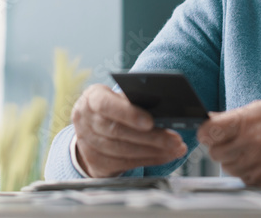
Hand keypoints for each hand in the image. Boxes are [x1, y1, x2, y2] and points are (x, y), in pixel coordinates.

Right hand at [71, 84, 187, 177]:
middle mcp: (85, 120)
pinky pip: (125, 163)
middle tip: (175, 139)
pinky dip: (149, 160)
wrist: (92, 127)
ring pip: (123, 150)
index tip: (150, 121)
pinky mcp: (95, 162)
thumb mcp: (119, 98)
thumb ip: (134, 101)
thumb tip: (165, 110)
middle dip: (150, 137)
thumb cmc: (114, 107)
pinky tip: (165, 156)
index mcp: (92, 98)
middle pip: (118, 132)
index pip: (106, 105)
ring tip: (175, 148)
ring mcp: (87, 143)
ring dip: (153, 151)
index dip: (128, 114)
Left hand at [196, 98, 260, 185]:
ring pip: (227, 166)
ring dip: (232, 158)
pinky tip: (259, 158)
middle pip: (215, 152)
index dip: (205, 131)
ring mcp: (259, 165)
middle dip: (219, 145)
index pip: (210, 131)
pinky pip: (242, 177)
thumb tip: (210, 120)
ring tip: (250, 146)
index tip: (206, 131)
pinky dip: (245, 169)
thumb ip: (235, 116)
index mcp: (250, 122)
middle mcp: (253, 145)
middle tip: (232, 138)